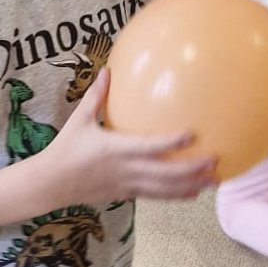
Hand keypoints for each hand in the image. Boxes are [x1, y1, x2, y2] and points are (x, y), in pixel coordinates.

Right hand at [34, 71, 214, 204]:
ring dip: (191, 185)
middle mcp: (126, 169)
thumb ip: (96, 96)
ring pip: (165, 189)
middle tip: (215, 160)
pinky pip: (156, 197)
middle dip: (192, 169)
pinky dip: (177, 196)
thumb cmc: (65, 149)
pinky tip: (194, 193)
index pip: (149, 146)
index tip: (193, 134)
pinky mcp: (127, 194)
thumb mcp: (79, 120)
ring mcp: (128, 185)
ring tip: (214, 181)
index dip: (171, 142)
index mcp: (115, 149)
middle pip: (165, 173)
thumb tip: (108, 70)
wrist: (51, 184)